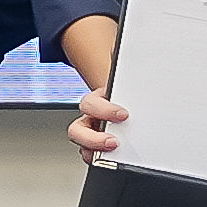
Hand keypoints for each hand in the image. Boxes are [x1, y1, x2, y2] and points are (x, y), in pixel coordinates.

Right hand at [58, 16, 124, 159]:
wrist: (129, 102)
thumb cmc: (128, 90)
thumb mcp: (129, 76)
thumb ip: (126, 61)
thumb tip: (126, 44)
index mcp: (97, 99)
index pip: (90, 104)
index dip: (104, 110)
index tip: (123, 114)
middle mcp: (91, 118)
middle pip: (77, 130)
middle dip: (93, 137)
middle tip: (114, 141)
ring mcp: (94, 134)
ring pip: (82, 146)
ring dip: (93, 151)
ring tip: (112, 154)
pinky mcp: (100, 148)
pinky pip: (93, 157)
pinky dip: (100, 161)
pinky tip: (114, 162)